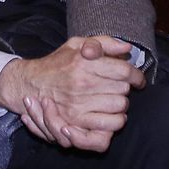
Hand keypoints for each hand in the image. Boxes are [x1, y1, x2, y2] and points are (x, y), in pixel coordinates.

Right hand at [0, 35, 143, 152]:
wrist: (30, 83)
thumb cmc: (57, 63)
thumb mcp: (76, 43)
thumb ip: (103, 42)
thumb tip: (126, 48)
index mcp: (84, 61)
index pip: (124, 70)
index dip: (136, 75)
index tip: (138, 79)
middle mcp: (82, 82)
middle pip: (123, 89)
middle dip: (125, 89)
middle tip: (119, 88)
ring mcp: (78, 103)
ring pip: (119, 107)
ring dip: (121, 105)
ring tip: (114, 100)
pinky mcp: (75, 120)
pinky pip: (109, 125)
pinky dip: (115, 121)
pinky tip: (111, 115)